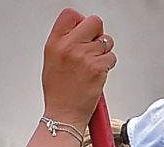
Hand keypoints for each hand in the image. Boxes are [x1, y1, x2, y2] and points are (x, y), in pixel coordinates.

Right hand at [40, 8, 116, 129]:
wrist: (64, 115)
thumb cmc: (58, 93)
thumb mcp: (51, 61)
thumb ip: (64, 42)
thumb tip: (78, 31)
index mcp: (55, 43)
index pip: (70, 14)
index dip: (80, 21)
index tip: (83, 30)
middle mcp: (70, 47)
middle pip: (94, 22)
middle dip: (97, 33)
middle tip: (93, 45)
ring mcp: (85, 57)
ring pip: (106, 41)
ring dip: (104, 51)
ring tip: (94, 64)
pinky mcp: (98, 68)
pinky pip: (111, 58)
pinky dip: (108, 65)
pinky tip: (98, 74)